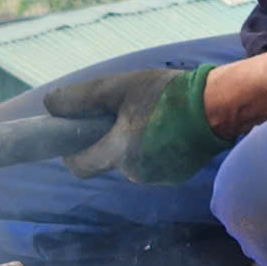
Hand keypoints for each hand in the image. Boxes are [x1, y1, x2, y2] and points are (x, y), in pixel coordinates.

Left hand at [43, 66, 227, 183]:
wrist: (218, 107)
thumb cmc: (167, 94)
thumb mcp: (120, 88)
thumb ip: (82, 98)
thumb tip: (49, 105)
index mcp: (118, 152)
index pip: (79, 166)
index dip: (71, 152)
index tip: (76, 134)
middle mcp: (135, 173)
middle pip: (106, 161)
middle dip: (106, 142)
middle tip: (120, 115)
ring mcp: (157, 177)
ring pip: (130, 163)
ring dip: (131, 145)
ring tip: (149, 117)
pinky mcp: (176, 176)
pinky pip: (151, 164)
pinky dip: (151, 150)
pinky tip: (166, 129)